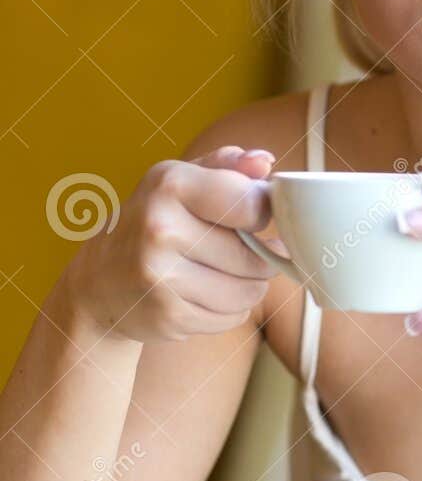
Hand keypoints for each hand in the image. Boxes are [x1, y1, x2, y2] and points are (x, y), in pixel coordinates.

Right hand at [69, 145, 279, 344]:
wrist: (99, 281)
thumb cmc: (154, 223)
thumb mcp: (181, 182)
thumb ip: (226, 166)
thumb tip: (264, 163)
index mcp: (170, 184)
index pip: (252, 205)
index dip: (263, 216)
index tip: (252, 219)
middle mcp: (161, 228)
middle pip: (255, 258)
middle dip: (259, 260)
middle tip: (239, 254)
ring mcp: (161, 276)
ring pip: (249, 293)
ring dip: (246, 288)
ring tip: (218, 275)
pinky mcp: (167, 315)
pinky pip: (231, 318)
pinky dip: (227, 311)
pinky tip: (201, 297)